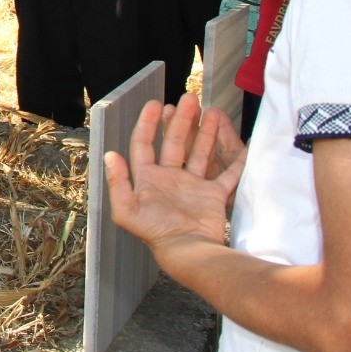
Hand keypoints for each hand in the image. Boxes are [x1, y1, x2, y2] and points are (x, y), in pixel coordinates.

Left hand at [104, 94, 245, 257]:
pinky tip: (240, 143)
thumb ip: (117, 182)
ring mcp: (191, 187)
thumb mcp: (126, 209)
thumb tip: (110, 155)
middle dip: (181, 120)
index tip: (156, 103)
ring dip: (204, 132)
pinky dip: (234, 160)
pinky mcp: (212, 195)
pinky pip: (225, 174)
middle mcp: (169, 179)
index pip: (144, 144)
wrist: (187, 252)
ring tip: (211, 110)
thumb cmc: (155, 233)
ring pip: (199, 152)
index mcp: (147, 179)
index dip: (148, 123)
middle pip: (174, 142)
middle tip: (189, 98)